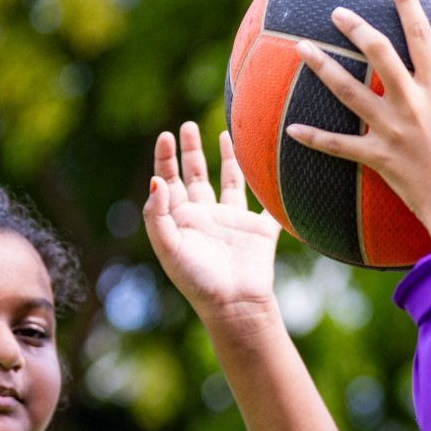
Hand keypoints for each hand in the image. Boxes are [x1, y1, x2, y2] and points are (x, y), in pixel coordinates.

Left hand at [143, 122, 281, 322]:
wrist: (234, 303)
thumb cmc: (197, 279)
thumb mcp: (169, 247)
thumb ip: (158, 215)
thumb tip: (156, 182)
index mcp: (182, 219)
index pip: (169, 181)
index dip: (166, 158)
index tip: (166, 135)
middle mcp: (206, 216)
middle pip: (196, 176)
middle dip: (190, 151)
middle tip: (186, 126)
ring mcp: (233, 221)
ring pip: (230, 182)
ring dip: (227, 159)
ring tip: (225, 134)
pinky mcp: (259, 228)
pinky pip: (266, 202)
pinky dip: (272, 187)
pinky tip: (274, 169)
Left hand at [284, 0, 430, 249]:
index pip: (421, 36)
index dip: (407, 2)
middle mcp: (411, 104)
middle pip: (377, 55)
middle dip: (355, 29)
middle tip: (336, 12)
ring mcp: (390, 130)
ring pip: (348, 92)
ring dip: (322, 69)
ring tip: (301, 49)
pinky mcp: (377, 158)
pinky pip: (339, 146)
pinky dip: (314, 138)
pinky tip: (290, 128)